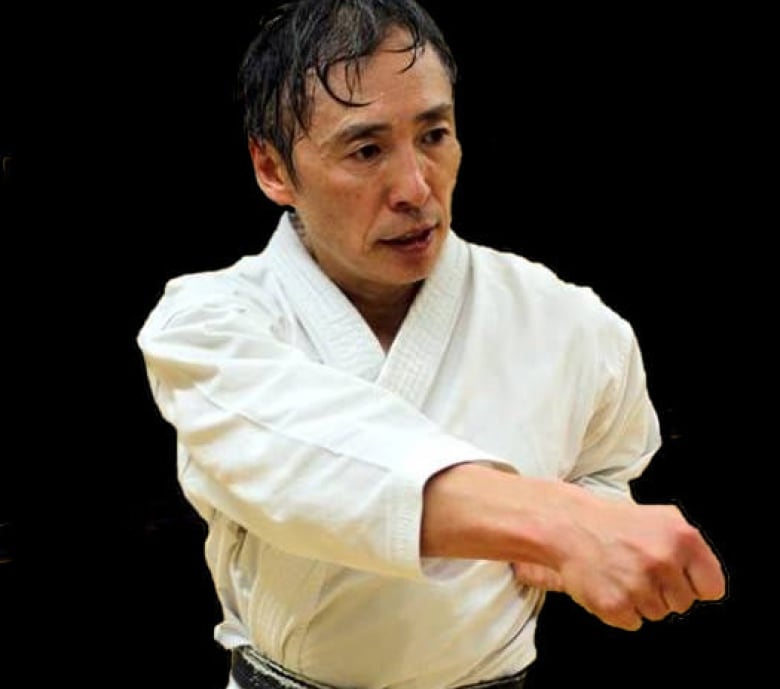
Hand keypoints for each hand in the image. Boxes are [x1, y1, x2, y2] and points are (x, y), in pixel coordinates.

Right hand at [536, 491, 725, 630]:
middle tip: (640, 569)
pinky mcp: (615, 604)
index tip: (676, 576)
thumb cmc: (620, 526)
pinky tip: (610, 584)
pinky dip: (622, 609)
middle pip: (683, 604)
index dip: (693, 585)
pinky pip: (633, 622)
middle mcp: (663, 560)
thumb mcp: (664, 520)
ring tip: (622, 573)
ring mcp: (638, 584)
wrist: (570, 527)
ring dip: (642, 600)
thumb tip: (712, 587)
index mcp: (683, 538)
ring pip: (658, 614)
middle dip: (664, 592)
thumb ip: (694, 550)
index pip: (711, 588)